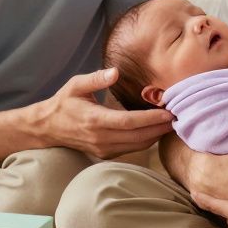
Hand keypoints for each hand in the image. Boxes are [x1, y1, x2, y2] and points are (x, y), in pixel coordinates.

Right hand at [34, 68, 172, 157]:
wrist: (48, 128)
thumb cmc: (64, 103)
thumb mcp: (76, 85)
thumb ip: (96, 78)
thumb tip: (115, 72)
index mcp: (94, 120)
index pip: (128, 122)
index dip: (150, 118)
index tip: (168, 112)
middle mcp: (100, 138)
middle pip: (138, 137)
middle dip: (160, 128)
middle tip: (179, 116)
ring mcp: (103, 149)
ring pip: (137, 146)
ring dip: (156, 135)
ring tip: (172, 122)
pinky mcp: (106, 154)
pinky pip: (132, 149)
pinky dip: (146, 140)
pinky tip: (156, 129)